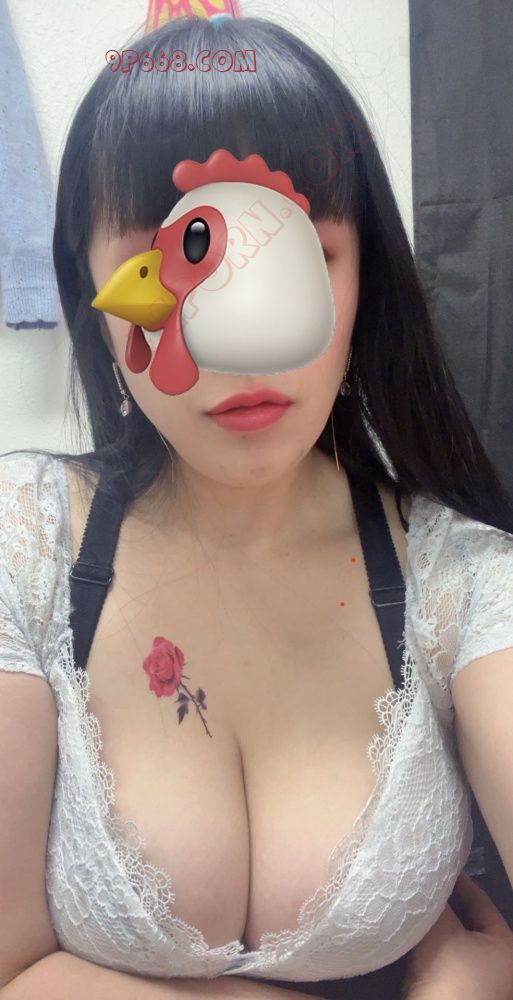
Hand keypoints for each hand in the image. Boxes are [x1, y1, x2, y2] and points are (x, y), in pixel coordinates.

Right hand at [402, 870, 512, 999]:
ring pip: (447, 942)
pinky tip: (402, 935)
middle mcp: (495, 965)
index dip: (455, 880)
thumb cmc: (454, 981)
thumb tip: (421, 879)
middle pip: (462, 921)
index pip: (479, 899)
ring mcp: (474, 984)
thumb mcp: (443, 934)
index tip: (432, 863)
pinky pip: (435, 962)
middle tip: (414, 883)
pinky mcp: (451, 996)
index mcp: (506, 946)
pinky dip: (421, 948)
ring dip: (427, 927)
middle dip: (438, 904)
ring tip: (403, 905)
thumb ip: (434, 904)